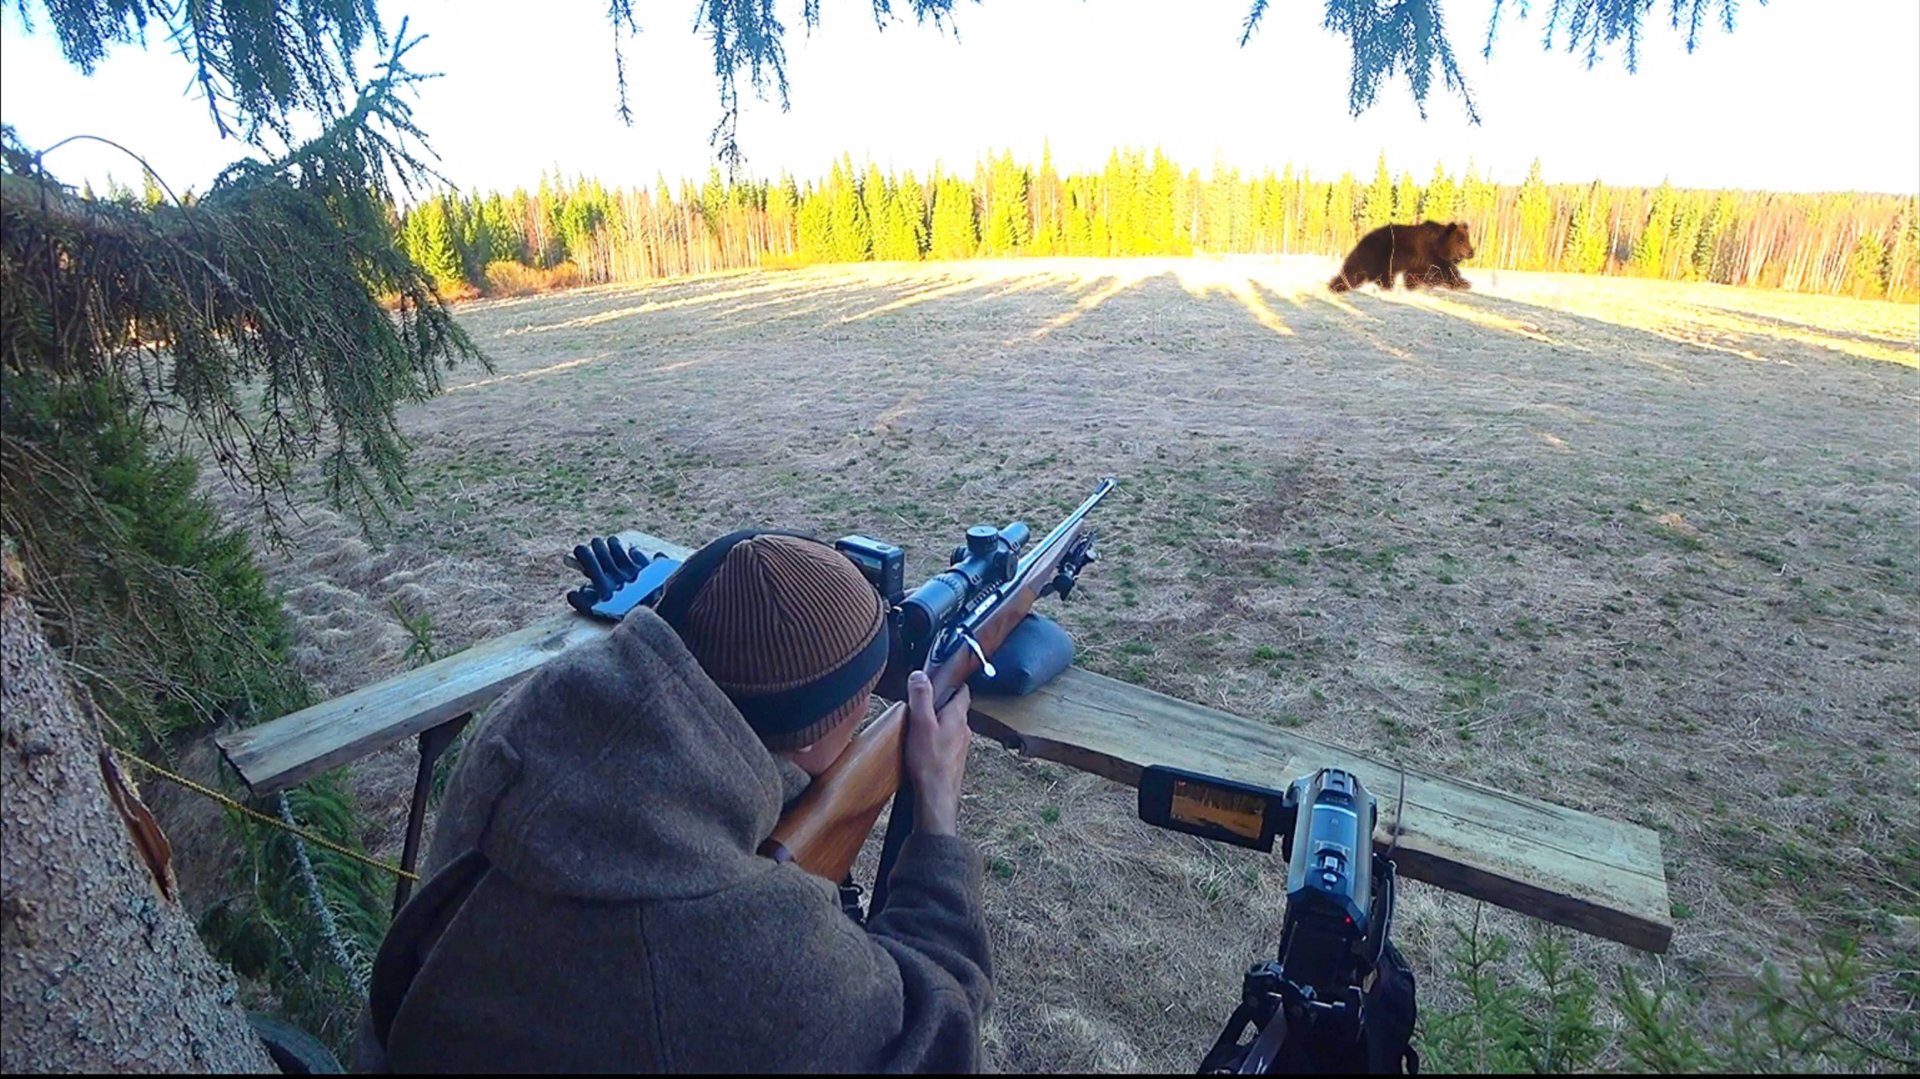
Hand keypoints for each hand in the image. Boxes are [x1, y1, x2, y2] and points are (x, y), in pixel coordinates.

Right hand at [903, 671, 970, 836]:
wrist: (936, 796)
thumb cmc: (929, 762)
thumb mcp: (920, 723)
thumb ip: (921, 697)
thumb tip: (920, 675)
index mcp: (958, 717)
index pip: (962, 691)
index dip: (952, 683)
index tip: (939, 679)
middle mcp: (963, 730)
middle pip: (955, 709)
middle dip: (940, 704)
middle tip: (921, 704)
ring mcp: (960, 747)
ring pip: (950, 727)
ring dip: (937, 723)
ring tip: (918, 726)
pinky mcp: (953, 760)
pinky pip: (946, 743)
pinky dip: (936, 740)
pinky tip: (922, 747)